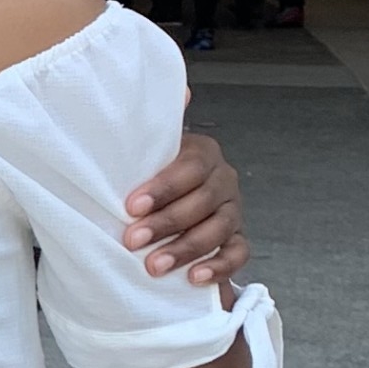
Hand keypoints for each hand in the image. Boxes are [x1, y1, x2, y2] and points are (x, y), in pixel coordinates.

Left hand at [123, 118, 247, 289]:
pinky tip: (195, 278)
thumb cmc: (150, 182)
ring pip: (217, 229)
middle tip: (132, 240)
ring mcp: (232, 211)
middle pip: (201, 201)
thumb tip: (182, 90)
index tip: (131, 206)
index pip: (189, 168)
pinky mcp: (237, 240)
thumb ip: (153, 128)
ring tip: (154, 266)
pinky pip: (237, 254)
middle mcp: (222, 180)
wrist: (164, 212)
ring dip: (185, 249)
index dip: (162, 188)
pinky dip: (218, 267)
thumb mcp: (146, 154)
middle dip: (165, 223)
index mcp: (202, 154)